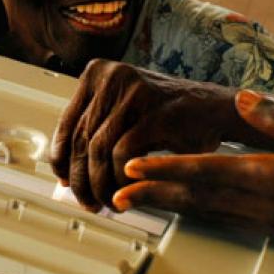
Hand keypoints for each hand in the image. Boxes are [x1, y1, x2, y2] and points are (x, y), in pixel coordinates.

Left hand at [49, 59, 235, 210]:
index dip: (61, 158)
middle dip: (80, 178)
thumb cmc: (166, 114)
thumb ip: (95, 130)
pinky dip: (119, 179)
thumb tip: (68, 169)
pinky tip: (125, 191)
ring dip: (99, 184)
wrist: (212, 109)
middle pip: (80, 138)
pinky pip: (122, 155)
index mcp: (99, 73)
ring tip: (106, 201)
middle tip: (85, 200)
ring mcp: (134, 93)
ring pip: (98, 149)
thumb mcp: (122, 111)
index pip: (67, 123)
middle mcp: (113, 77)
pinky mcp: (155, 112)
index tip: (64, 179)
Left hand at [113, 91, 273, 255]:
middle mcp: (260, 203)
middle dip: (151, 194)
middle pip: (194, 197)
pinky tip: (175, 207)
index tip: (134, 166)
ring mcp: (262, 219)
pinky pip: (218, 218)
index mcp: (271, 178)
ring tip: (133, 201)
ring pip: (202, 211)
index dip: (166, 168)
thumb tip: (243, 100)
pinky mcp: (267, 225)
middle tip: (115, 193)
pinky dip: (189, 212)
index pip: (206, 171)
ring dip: (164, 206)